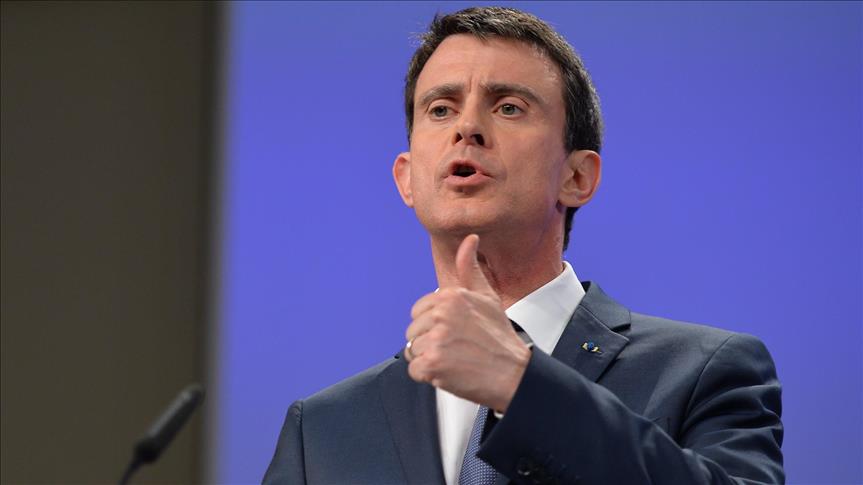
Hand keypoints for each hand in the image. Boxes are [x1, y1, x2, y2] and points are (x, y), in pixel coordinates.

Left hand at [404, 234, 530, 411]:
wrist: (513, 374)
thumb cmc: (499, 337)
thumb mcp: (487, 297)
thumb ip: (470, 268)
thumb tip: (469, 238)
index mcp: (450, 296)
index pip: (418, 311)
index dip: (433, 325)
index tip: (455, 332)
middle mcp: (441, 314)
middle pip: (413, 331)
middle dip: (429, 342)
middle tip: (456, 348)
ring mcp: (436, 339)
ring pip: (412, 350)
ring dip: (429, 359)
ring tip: (454, 360)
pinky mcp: (432, 363)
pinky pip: (414, 369)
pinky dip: (428, 375)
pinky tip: (449, 372)